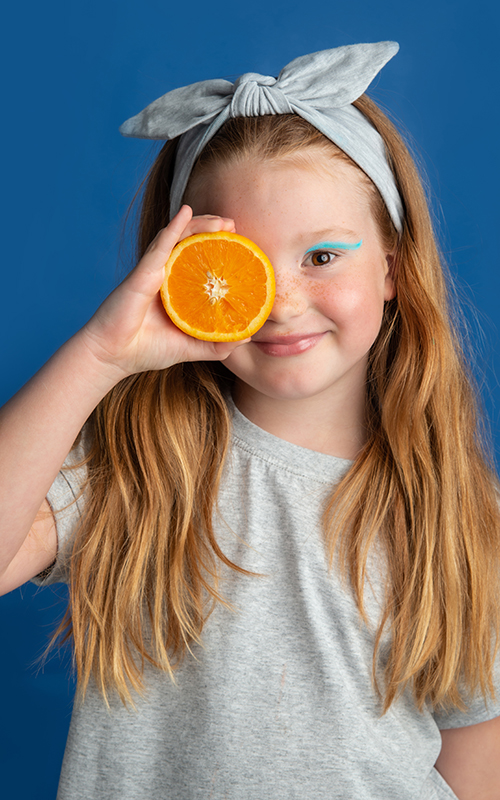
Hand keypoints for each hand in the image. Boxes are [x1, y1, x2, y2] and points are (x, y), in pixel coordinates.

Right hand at [79, 206, 244, 380]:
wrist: (113, 357)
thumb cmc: (146, 350)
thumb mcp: (190, 348)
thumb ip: (216, 344)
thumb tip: (246, 338)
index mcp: (175, 289)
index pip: (198, 261)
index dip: (217, 248)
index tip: (238, 242)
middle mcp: (164, 275)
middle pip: (190, 242)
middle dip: (212, 229)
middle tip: (232, 225)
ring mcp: (152, 271)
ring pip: (178, 238)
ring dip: (200, 224)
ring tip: (222, 221)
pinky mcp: (142, 273)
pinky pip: (160, 246)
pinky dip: (174, 228)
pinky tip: (185, 213)